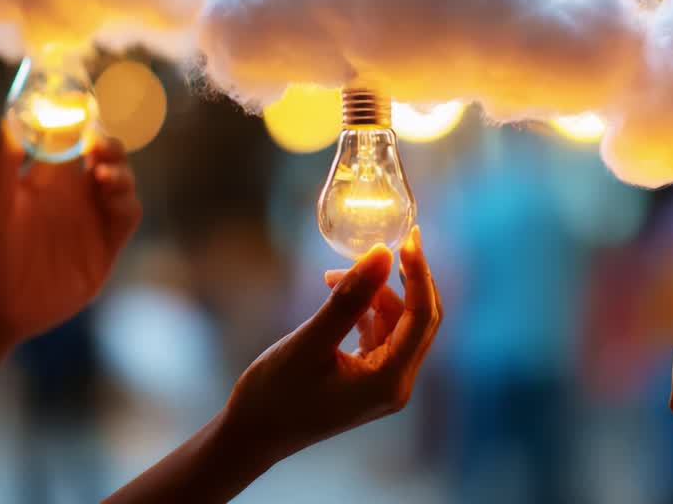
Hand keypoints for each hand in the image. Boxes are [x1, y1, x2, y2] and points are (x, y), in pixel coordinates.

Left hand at [0, 126, 140, 346]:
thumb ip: (2, 163)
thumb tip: (10, 120)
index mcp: (45, 180)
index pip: (73, 141)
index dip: (83, 124)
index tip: (86, 111)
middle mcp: (72, 196)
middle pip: (105, 159)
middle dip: (110, 147)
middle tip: (100, 145)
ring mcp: (91, 220)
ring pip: (121, 185)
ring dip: (121, 172)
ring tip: (102, 174)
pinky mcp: (105, 248)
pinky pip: (127, 217)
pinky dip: (127, 203)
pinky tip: (113, 199)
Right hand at [222, 227, 441, 465]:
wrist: (251, 435)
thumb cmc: (274, 394)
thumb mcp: (310, 341)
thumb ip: (348, 299)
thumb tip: (381, 254)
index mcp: (389, 381)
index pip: (422, 316)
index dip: (419, 273)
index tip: (409, 237)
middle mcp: (396, 384)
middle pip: (420, 319)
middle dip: (404, 279)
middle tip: (389, 241)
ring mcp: (384, 383)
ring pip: (398, 323)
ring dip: (374, 294)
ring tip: (332, 276)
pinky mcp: (369, 378)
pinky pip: (381, 333)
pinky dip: (365, 310)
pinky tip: (337, 294)